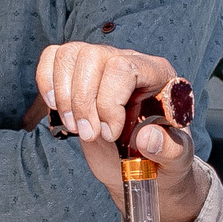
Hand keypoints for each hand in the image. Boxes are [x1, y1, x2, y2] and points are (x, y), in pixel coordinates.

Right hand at [35, 42, 208, 221]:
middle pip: (93, 57)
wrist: (142, 166)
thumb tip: (147, 137)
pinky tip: (56, 108)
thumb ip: (169, 149)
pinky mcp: (79, 74)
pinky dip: (46, 80)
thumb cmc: (163, 159)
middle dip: (84, 102)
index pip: (125, 67)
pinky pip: (54, 56)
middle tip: (90, 135)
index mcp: (159, 74)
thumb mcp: (176, 161)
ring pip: (71, 55)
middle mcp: (129, 61)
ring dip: (65, 97)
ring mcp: (102, 64)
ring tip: (76, 128)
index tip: (110, 133)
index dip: (109, 101)